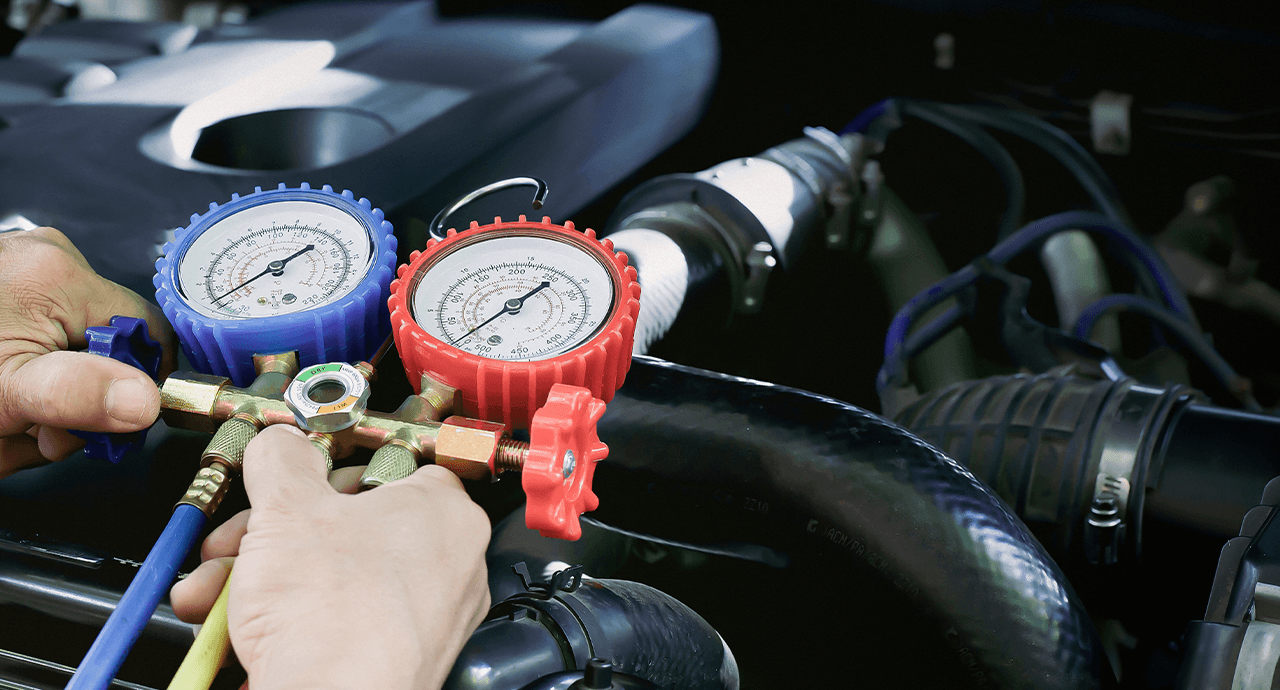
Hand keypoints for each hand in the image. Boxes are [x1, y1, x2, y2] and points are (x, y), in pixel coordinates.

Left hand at [0, 227, 174, 476]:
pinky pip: (36, 335)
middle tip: (29, 430)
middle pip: (108, 343)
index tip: (90, 426)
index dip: (131, 390)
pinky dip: (18, 374)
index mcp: (60, 275)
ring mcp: (19, 266)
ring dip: (44, 392)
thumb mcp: (4, 397)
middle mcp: (46, 256)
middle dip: (77, 398)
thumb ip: (78, 398)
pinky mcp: (1, 283)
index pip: (148, 336)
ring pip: (70, 345)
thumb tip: (145, 401)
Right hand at [172, 426, 491, 689]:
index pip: (393, 467)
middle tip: (239, 542)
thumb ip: (282, 459)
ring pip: (337, 576)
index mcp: (444, 511)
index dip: (332, 469)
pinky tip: (240, 626)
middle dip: (277, 533)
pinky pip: (340, 622)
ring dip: (267, 578)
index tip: (293, 479)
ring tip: (220, 591)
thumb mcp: (288, 506)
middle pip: (351, 525)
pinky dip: (290, 621)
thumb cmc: (334, 615)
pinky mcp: (400, 659)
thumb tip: (280, 444)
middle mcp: (451, 563)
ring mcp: (430, 617)